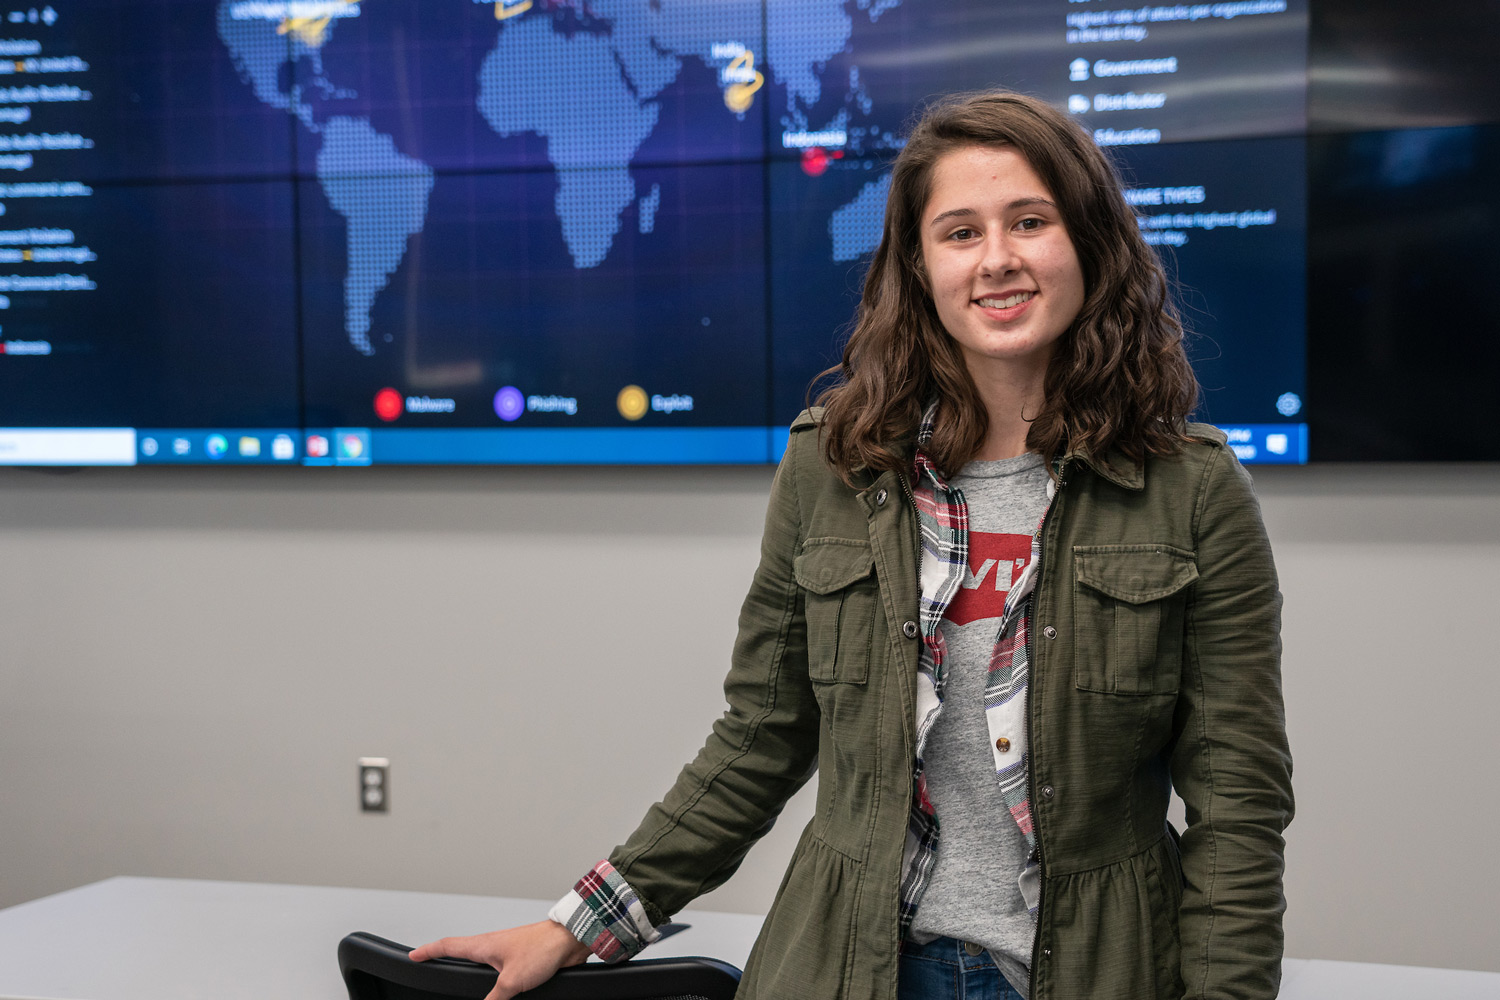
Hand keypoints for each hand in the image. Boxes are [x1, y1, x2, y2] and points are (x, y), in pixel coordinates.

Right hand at [409, 920, 591, 999]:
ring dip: (466, 962)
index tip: (413, 955)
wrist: (570, 941)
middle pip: (460, 950)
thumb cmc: (542, 949)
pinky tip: (493, 982)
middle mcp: (492, 946)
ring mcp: (506, 951)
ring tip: (455, 968)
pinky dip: (488, 973)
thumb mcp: (512, 982)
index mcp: (483, 945)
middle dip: (442, 955)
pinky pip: (497, 968)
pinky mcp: (520, 959)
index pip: (448, 946)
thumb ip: (494, 999)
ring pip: (479, 959)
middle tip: (428, 959)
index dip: (428, 951)